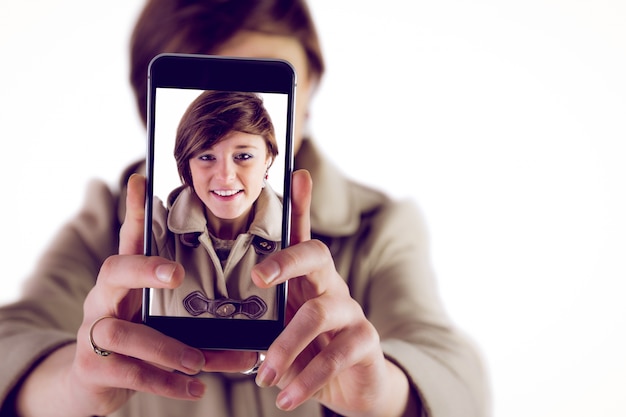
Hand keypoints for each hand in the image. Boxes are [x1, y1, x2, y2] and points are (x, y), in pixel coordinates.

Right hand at [17, 174, 257, 416]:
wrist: (96, 384)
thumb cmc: (139, 341)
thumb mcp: (161, 317)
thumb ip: (193, 309)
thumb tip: (246, 308)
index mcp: (124, 282)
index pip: (128, 240)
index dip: (135, 211)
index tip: (142, 180)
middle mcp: (104, 300)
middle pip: (112, 271)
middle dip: (144, 269)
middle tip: (176, 274)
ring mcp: (93, 333)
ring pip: (122, 332)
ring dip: (165, 346)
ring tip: (198, 360)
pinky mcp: (93, 368)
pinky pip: (129, 374)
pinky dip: (166, 384)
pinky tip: (196, 388)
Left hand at [251, 170, 416, 416]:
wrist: (351, 388)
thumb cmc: (310, 352)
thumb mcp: (283, 331)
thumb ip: (262, 317)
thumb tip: (221, 312)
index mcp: (307, 281)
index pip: (303, 237)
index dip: (302, 205)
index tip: (298, 174)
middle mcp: (331, 287)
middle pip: (317, 255)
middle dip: (286, 259)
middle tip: (258, 278)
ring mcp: (351, 312)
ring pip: (320, 313)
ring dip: (287, 346)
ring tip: (265, 376)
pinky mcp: (365, 342)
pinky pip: (336, 354)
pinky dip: (307, 378)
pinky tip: (287, 398)